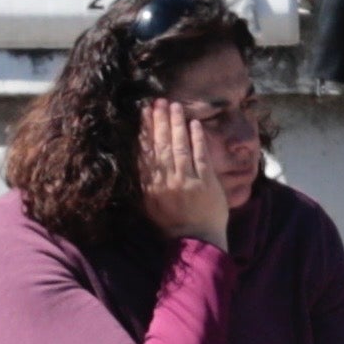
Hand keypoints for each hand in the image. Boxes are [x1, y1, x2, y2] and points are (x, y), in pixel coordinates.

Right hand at [138, 97, 230, 244]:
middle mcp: (165, 183)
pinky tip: (194, 123)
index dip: (143, 132)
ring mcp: (186, 181)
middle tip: (157, 102)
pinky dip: (197, 138)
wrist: (196, 241)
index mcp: (149, 188)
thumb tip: (138, 157)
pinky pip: (200, 155)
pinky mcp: (205, 182)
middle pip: (160, 146)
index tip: (143, 114)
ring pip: (179, 147)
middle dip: (159, 121)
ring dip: (176, 124)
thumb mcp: (150, 205)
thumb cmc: (172, 224)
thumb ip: (145, 182)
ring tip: (175, 106)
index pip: (144, 154)